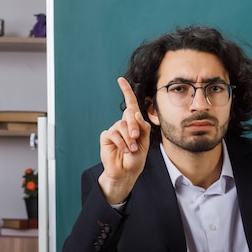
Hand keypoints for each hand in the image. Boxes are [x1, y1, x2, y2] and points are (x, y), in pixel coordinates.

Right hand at [98, 77, 150, 204]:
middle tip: (136, 138)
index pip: (130, 104)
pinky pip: (114, 134)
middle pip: (128, 114)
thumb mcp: (145, 142)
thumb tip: (135, 113)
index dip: (126, 91)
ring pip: (122, 126)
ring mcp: (114, 130)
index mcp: (134, 124)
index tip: (120, 79)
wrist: (126, 172)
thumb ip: (142, 127)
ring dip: (129, 138)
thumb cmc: (136, 158)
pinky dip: (122, 143)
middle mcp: (123, 124)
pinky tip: (124, 150)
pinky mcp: (106, 137)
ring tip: (132, 149)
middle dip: (134, 125)